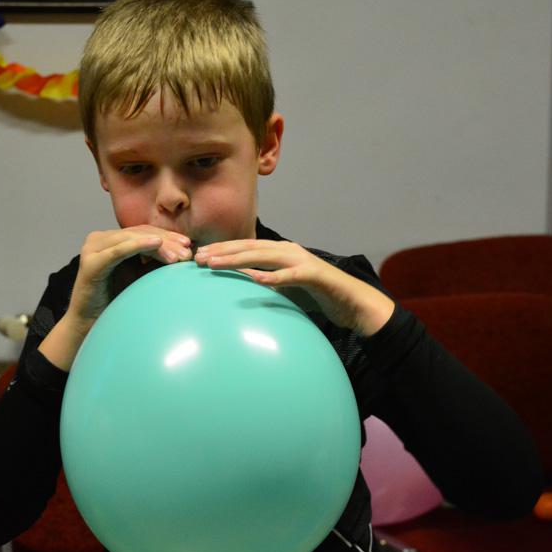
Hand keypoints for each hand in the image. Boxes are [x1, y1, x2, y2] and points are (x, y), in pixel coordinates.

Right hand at [40, 226, 191, 369]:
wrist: (90, 324)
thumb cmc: (116, 302)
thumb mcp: (139, 276)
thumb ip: (153, 262)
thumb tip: (183, 252)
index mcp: (110, 240)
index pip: (142, 231)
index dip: (166, 235)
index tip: (188, 244)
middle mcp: (99, 239)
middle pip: (138, 232)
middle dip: (166, 241)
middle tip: (187, 251)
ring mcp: (92, 249)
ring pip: (131, 239)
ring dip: (158, 245)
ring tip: (177, 255)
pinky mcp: (90, 262)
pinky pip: (118, 251)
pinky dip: (138, 245)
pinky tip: (156, 243)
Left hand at [194, 239, 394, 335]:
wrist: (353, 303)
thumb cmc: (318, 296)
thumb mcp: (286, 289)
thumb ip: (267, 283)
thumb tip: (244, 283)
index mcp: (281, 253)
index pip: (246, 248)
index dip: (222, 250)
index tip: (198, 256)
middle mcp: (289, 251)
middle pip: (250, 247)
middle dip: (222, 251)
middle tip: (198, 258)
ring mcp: (302, 261)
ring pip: (264, 256)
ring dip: (238, 259)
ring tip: (216, 264)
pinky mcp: (314, 275)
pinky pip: (290, 275)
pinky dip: (273, 277)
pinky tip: (256, 278)